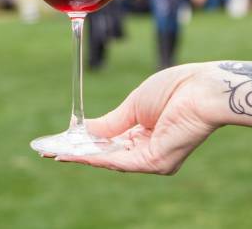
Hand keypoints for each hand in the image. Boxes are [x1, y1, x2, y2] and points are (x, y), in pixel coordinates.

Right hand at [56, 63, 222, 174]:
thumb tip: (83, 131)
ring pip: (108, 159)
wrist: (202, 89)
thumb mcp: (133, 105)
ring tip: (52, 153)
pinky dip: (92, 158)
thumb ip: (109, 123)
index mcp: (146, 132)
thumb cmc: (175, 88)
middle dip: (76, 152)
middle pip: (106, 154)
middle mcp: (149, 150)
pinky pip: (117, 161)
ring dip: (78, 157)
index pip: (110, 142)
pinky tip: (72, 154)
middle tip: (48, 151)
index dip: (85, 142)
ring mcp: (152, 159)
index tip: (61, 142)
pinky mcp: (154, 162)